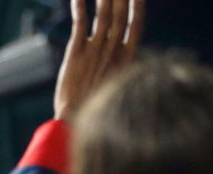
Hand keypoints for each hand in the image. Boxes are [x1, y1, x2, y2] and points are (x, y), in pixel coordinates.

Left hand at [54, 0, 144, 121]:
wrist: (77, 123)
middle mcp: (112, 52)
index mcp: (127, 59)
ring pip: (102, 16)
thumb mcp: (117, 88)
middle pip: (120, 15)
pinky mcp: (76, 53)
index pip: (136, 25)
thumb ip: (120, 68)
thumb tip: (120, 54)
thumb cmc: (98, 109)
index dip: (137, 6)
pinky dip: (80, 7)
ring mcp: (94, 51)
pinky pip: (80, 24)